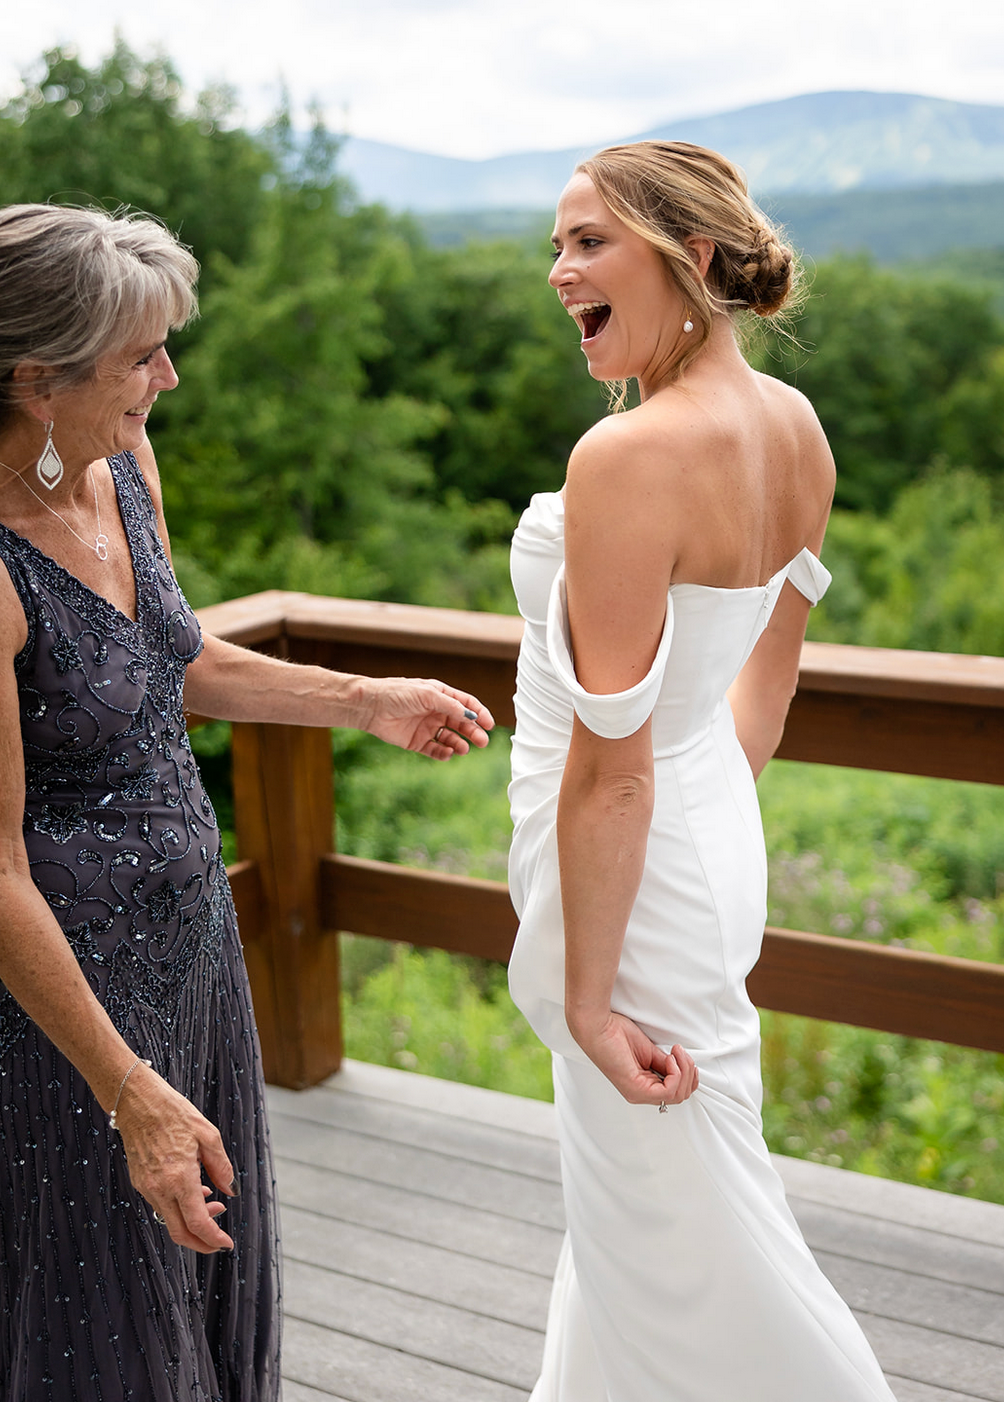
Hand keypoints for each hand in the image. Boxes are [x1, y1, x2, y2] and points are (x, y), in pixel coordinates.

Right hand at [113, 1063, 236, 1252]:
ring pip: (170, 1220)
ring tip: (213, 1203)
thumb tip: (231, 1191)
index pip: (197, 1223)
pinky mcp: (139, 1182)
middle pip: (180, 1233)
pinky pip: (161, 1205)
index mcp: (179, 1178)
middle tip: (220, 1238)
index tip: (227, 1244)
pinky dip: (179, 1208)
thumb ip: (221, 1167)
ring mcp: (146, 1187)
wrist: (137, 1102)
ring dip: (192, 1221)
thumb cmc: (174, 1113)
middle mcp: (159, 1189)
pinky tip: (194, 1192)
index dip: (214, 1239)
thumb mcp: (208, 1135)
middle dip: (202, 1242)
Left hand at [360, 677, 493, 758]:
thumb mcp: (428, 695)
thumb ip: (451, 706)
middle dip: (473, 732)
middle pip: (461, 724)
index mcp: (440, 696)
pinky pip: (435, 749)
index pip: (466, 705)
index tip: (489, 725)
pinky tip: (447, 753)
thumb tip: (471, 717)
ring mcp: (427, 727)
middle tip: (482, 742)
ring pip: (450, 738)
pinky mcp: (417, 742)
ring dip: (459, 744)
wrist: (370, 706)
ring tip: (463, 749)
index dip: (479, 714)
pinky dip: (443, 753)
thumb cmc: (397, 693)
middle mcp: (436, 711)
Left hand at [571, 1010, 698, 1106]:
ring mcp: (637, 1093)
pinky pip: (668, 1091)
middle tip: (680, 1054)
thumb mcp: (648, 1050)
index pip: (676, 1093)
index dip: (687, 1076)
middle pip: (679, 1097)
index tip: (682, 1056)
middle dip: (689, 1074)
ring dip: (684, 1071)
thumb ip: (664, 1063)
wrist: (597, 1026)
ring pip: (676, 1096)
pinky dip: (676, 1073)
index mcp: (643, 1085)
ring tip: (675, 1054)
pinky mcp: (635, 1089)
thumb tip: (681, 1067)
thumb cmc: (615, 1034)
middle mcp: (640, 1093)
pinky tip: (670, 1059)